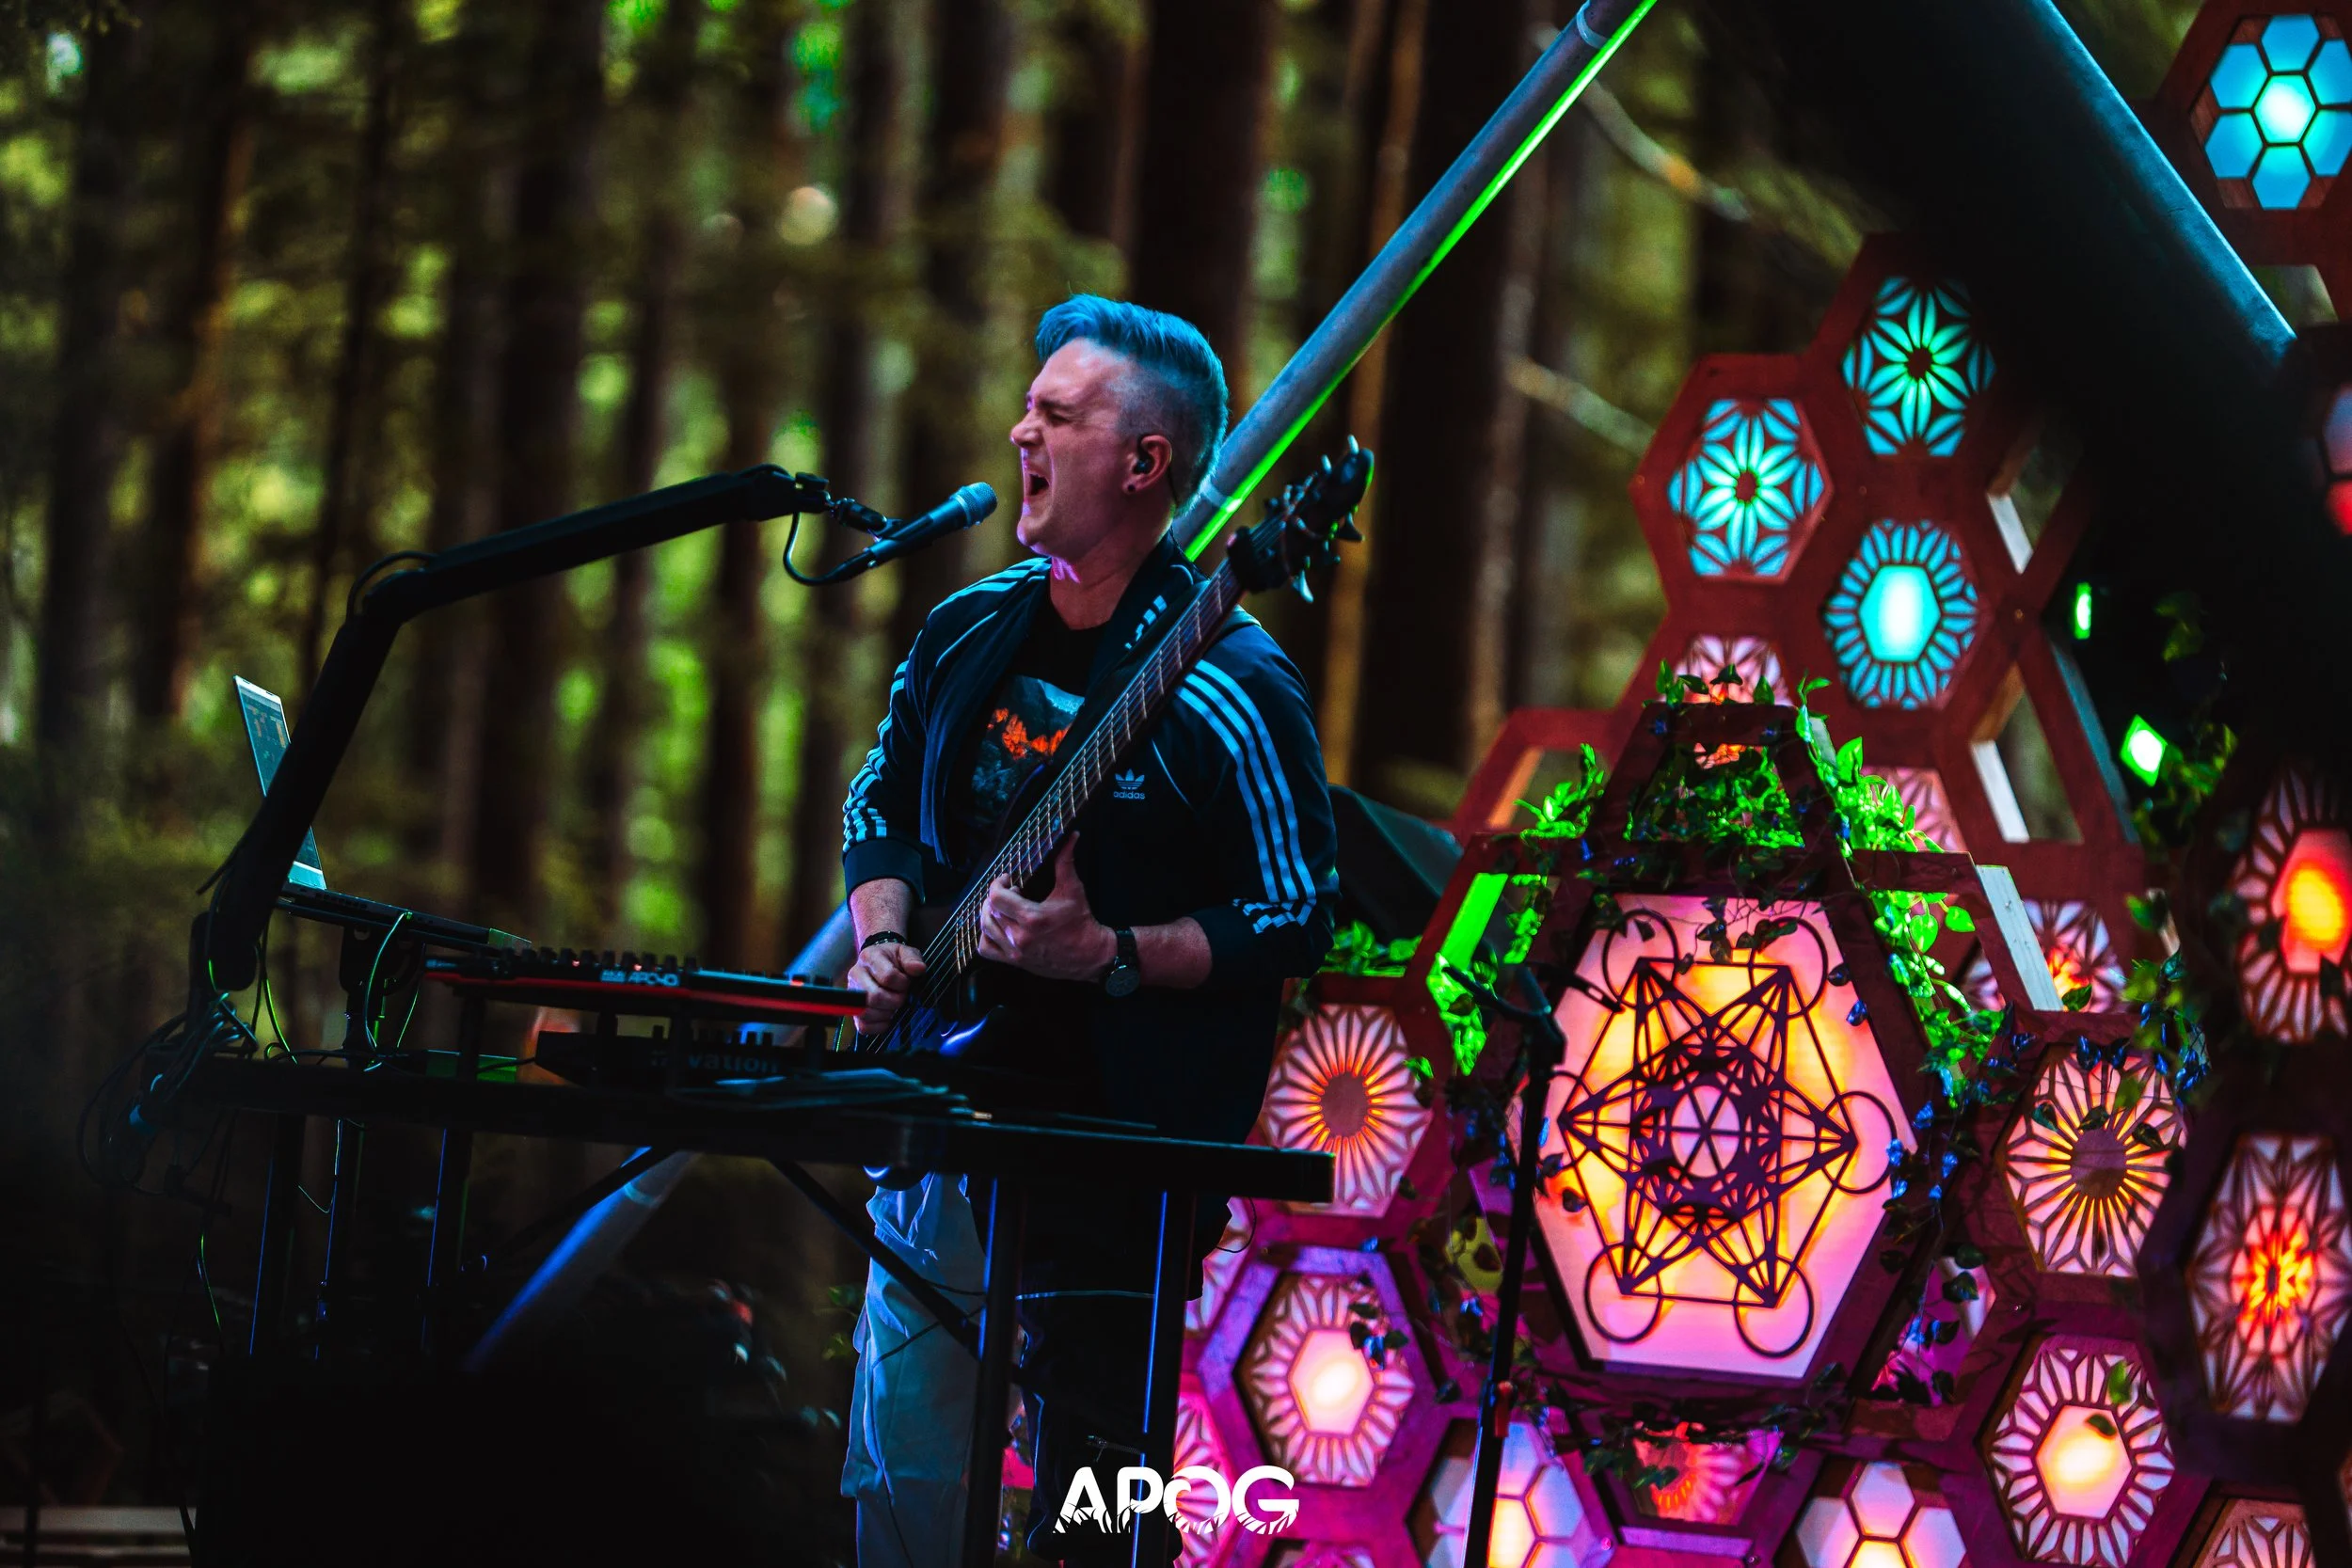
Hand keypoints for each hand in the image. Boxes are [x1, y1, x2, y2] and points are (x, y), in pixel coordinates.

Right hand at [848, 941, 924, 1034]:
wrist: (879, 961)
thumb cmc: (893, 959)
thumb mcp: (904, 952)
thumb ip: (912, 958)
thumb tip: (918, 969)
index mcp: (869, 957)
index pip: (887, 976)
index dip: (903, 984)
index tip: (906, 983)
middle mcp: (856, 974)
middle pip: (875, 997)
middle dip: (895, 1000)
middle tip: (902, 996)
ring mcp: (852, 994)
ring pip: (867, 1013)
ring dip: (887, 1013)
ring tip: (894, 1005)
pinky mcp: (853, 1010)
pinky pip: (864, 1026)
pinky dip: (879, 1025)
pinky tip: (888, 1016)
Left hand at [977, 835, 1117, 981]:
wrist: (1091, 956)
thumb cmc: (1081, 923)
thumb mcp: (1073, 890)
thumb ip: (1066, 862)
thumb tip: (1071, 836)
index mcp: (1032, 918)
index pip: (997, 897)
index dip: (998, 884)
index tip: (1008, 880)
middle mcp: (1020, 937)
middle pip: (990, 911)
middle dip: (997, 897)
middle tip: (1010, 892)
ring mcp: (1016, 952)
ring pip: (985, 928)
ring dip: (990, 913)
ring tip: (1003, 907)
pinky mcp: (1015, 962)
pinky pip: (986, 949)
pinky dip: (986, 936)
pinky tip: (998, 927)